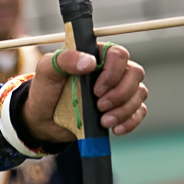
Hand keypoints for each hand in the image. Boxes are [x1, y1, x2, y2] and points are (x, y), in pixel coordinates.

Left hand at [22, 44, 147, 143]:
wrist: (44, 119)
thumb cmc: (46, 89)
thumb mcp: (47, 70)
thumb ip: (65, 60)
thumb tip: (90, 62)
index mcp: (96, 55)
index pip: (118, 54)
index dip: (113, 72)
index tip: (96, 90)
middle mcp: (112, 70)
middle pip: (134, 73)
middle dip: (120, 93)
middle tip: (99, 106)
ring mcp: (119, 89)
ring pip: (139, 93)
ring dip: (124, 109)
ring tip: (104, 121)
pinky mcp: (122, 109)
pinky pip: (139, 112)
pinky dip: (131, 121)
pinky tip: (115, 129)